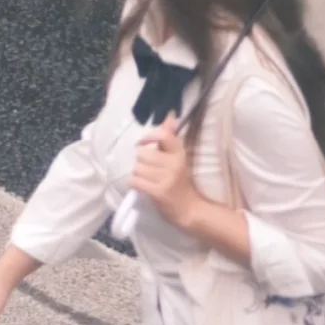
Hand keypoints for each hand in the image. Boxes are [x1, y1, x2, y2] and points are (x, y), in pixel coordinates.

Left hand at [129, 114, 200, 229]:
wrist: (189, 209)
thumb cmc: (181, 181)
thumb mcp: (178, 158)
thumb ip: (170, 137)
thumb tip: (169, 115)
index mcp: (179, 153)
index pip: (163, 136)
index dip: (150, 137)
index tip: (145, 144)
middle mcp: (173, 164)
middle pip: (142, 154)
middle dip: (142, 162)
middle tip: (150, 170)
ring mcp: (166, 179)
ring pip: (137, 168)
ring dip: (138, 174)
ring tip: (147, 179)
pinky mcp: (158, 192)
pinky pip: (135, 181)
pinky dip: (135, 183)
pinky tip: (142, 186)